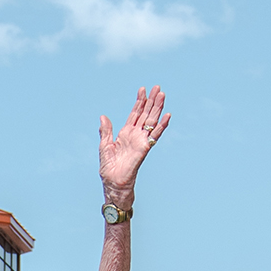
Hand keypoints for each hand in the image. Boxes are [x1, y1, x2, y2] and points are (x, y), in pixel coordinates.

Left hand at [99, 86, 171, 201]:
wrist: (113, 183)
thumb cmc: (109, 168)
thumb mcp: (104, 146)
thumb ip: (106, 131)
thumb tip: (103, 116)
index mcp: (125, 133)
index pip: (135, 114)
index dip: (139, 102)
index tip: (143, 90)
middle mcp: (135, 135)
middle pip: (145, 114)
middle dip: (151, 101)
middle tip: (157, 87)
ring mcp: (141, 141)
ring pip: (151, 121)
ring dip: (157, 108)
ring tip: (162, 95)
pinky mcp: (144, 148)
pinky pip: (155, 136)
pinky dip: (161, 126)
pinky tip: (167, 116)